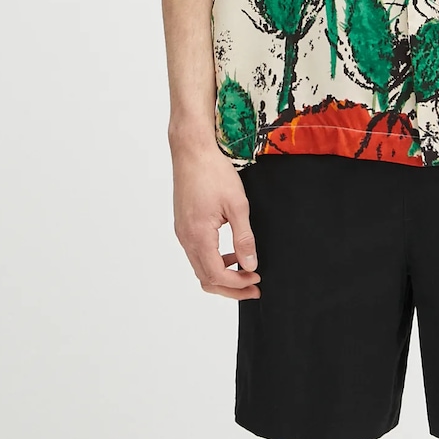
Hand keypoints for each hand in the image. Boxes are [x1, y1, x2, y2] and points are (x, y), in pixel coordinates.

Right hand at [171, 141, 260, 299]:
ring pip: (200, 268)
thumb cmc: (214, 172)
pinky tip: (231, 251)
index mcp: (198, 236)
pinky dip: (214, 260)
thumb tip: (250, 264)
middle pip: (205, 278)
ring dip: (222, 275)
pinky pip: (197, 253)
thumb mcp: (237, 205)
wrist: (192, 151)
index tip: (256, 280)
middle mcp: (186, 239)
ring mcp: (182, 232)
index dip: (237, 284)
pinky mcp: (183, 225)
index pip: (216, 275)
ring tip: (245, 270)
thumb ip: (244, 237)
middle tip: (253, 287)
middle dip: (230, 288)